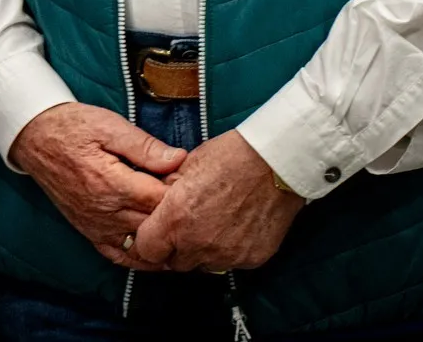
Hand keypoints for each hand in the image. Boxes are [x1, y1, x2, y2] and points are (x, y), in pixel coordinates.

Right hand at [9, 102, 185, 270]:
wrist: (35, 138)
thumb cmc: (73, 127)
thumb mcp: (109, 126)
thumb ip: (145, 146)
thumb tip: (180, 159)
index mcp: (112, 183)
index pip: (161, 200)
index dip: (182, 191)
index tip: (192, 180)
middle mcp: (104, 211)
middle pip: (155, 225)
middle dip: (176, 215)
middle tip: (191, 201)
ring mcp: (95, 226)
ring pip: (142, 245)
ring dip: (163, 238)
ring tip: (180, 226)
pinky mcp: (88, 232)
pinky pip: (119, 255)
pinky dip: (140, 257)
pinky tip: (157, 250)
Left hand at [132, 130, 304, 273]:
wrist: (275, 163)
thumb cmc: (229, 157)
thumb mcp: (184, 166)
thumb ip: (166, 192)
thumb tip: (158, 201)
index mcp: (176, 219)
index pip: (147, 250)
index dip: (150, 240)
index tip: (157, 230)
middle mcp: (199, 244)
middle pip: (175, 262)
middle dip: (175, 248)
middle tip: (187, 226)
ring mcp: (227, 255)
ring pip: (204, 265)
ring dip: (202, 251)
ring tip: (213, 224)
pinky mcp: (252, 259)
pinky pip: (231, 262)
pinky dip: (229, 250)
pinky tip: (235, 227)